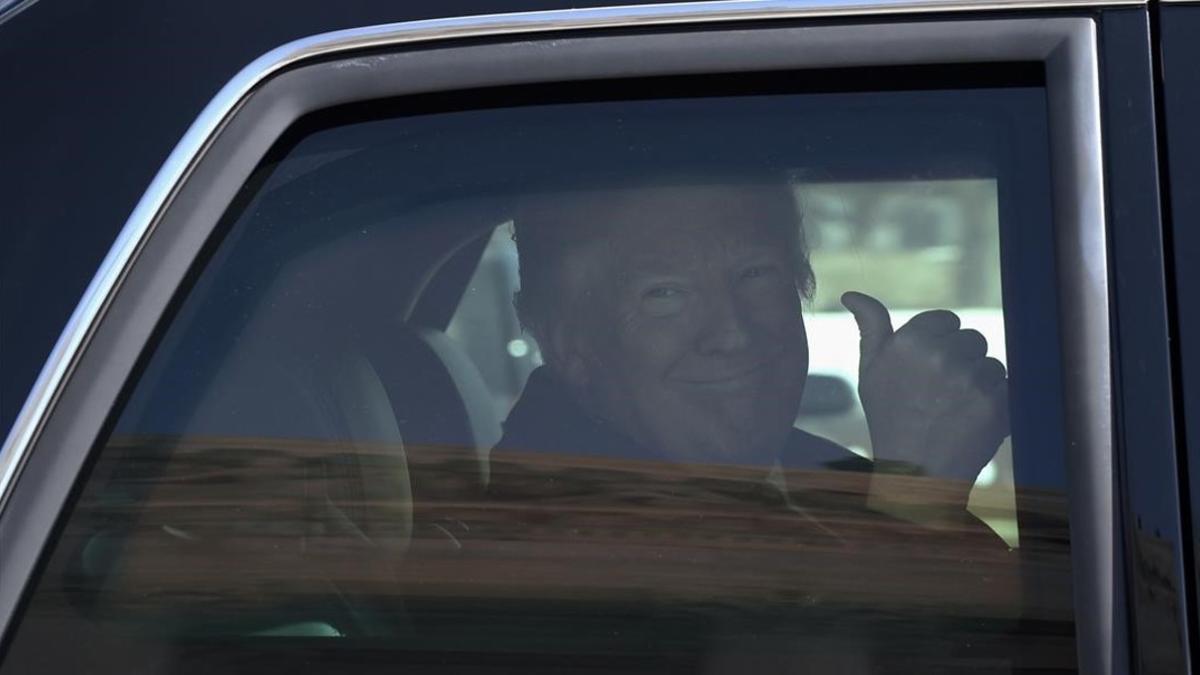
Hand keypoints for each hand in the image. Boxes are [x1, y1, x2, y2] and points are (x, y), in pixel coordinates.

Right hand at [841, 291, 1009, 507]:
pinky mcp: (997, 402)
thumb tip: (852, 294)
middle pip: (972, 339)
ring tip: (954, 410)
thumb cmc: (890, 419)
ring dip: (980, 383)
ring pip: (991, 363)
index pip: (946, 320)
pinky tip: (971, 421)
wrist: (916, 473)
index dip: (939, 344)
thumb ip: (870, 328)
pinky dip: (996, 403)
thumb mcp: (870, 372)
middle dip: (961, 362)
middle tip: (939, 395)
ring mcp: (971, 379)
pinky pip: (1007, 387)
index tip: (928, 372)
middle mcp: (941, 355)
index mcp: (909, 341)